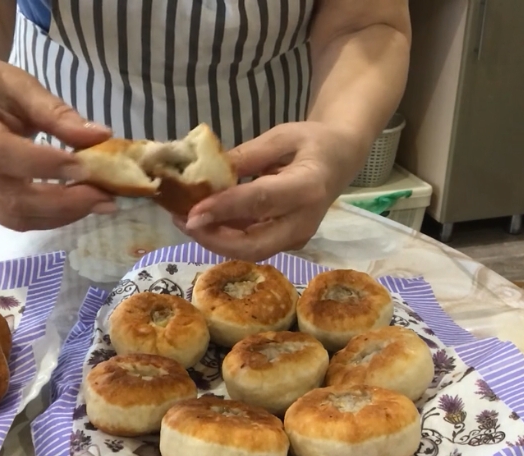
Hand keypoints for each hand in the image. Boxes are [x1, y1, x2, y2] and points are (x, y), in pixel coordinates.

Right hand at [0, 56, 115, 230]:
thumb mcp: (22, 86)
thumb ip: (57, 114)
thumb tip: (101, 137)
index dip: (42, 164)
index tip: (85, 166)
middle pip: (9, 195)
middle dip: (63, 201)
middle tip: (105, 195)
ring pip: (14, 216)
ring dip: (61, 214)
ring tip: (98, 202)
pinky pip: (14, 219)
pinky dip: (50, 217)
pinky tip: (77, 205)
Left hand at [174, 122, 365, 260]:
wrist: (342, 159)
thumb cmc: (314, 142)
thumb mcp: (282, 137)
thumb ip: (247, 155)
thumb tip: (207, 173)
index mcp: (308, 187)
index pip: (260, 202)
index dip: (224, 209)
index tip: (191, 212)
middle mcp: (304, 221)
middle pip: (254, 245)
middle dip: (213, 239)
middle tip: (182, 220)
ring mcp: (297, 237)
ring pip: (250, 250)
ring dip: (214, 239)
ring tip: (183, 218)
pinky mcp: (287, 242)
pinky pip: (252, 244)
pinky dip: (224, 236)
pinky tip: (203, 220)